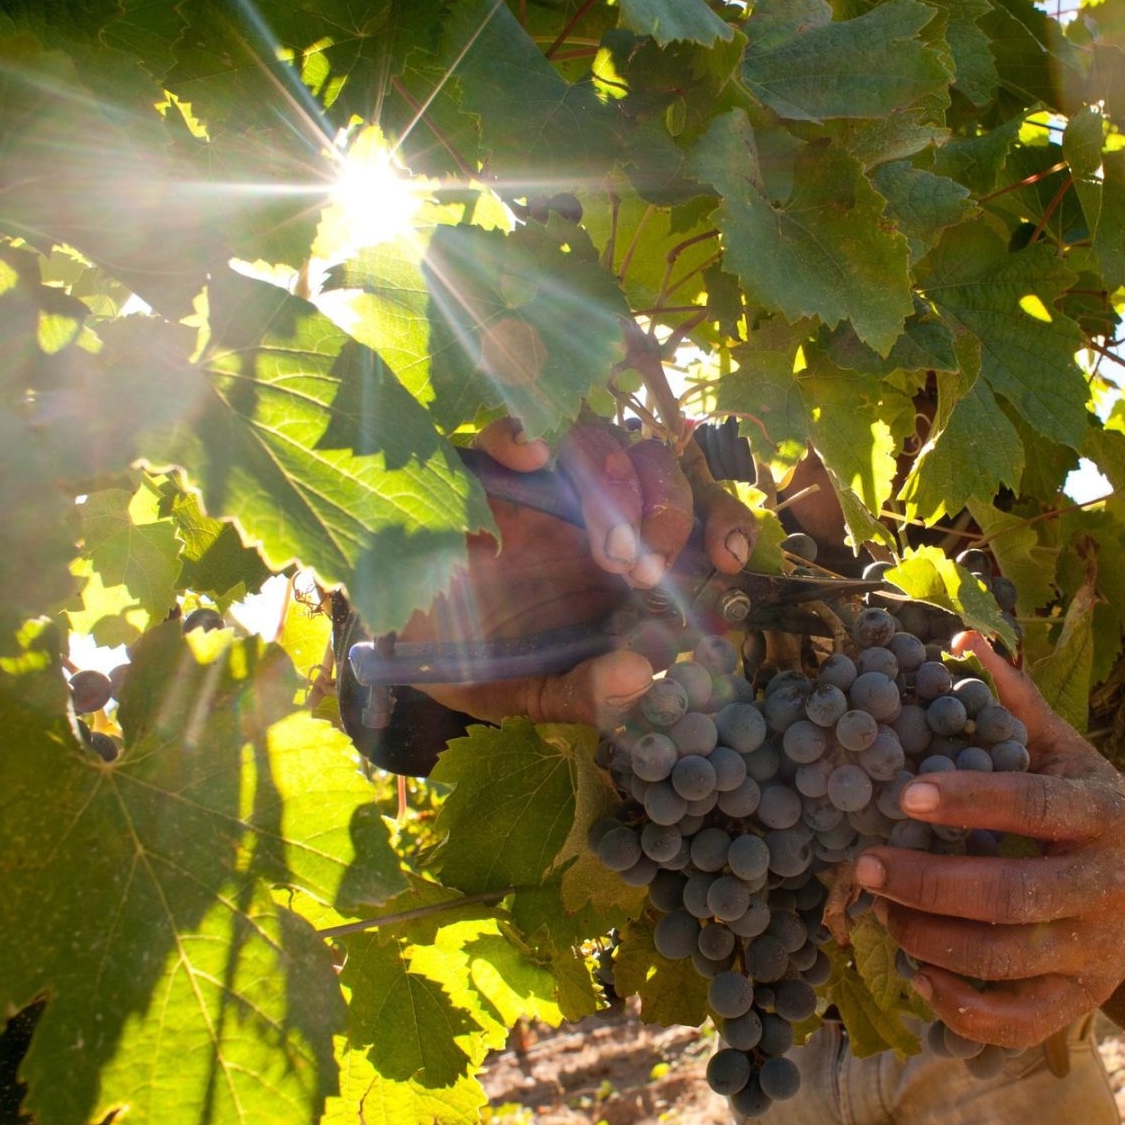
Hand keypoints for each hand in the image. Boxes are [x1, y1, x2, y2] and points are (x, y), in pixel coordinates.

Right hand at [401, 418, 756, 726]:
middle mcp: (591, 513)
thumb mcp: (534, 692)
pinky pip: (509, 431)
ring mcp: (538, 487)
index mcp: (621, 561)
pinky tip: (531, 454)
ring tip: (606, 546)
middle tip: (643, 571)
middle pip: (659, 467)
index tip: (730, 560)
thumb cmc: (475, 661)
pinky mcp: (479, 471)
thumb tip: (640, 677)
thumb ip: (587, 692)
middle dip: (669, 509)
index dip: (723, 523)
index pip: (694, 516)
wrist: (395, 647)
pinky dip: (524, 432)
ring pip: (602, 440)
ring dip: (615, 482)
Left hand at [854, 632, 1124, 1047]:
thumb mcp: (1064, 751)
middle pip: (1012, 895)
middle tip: (864, 866)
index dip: (970, 802)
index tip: (904, 795)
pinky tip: (920, 972)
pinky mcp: (1080, 1001)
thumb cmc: (1088, 806)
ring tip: (882, 912)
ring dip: (929, 940)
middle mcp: (1107, 886)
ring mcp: (1096, 950)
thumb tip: (963, 638)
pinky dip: (959, 1006)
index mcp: (1102, 813)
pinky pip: (1015, 1020)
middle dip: (928, 885)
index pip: (1034, 807)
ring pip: (1004, 959)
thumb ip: (1014, 703)